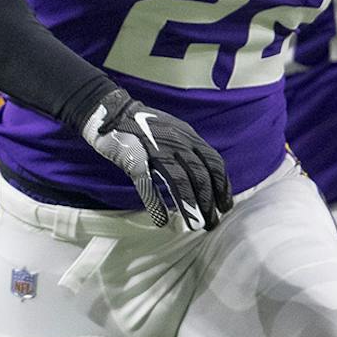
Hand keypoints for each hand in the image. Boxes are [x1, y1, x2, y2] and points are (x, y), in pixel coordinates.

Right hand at [81, 88, 231, 230]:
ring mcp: (156, 150)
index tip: (224, 206)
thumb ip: (187, 149)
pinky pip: (147, 184)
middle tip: (211, 223)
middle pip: (200, 175)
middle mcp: (177, 142)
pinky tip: (161, 220)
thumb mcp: (173, 131)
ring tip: (194, 225)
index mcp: (188, 136)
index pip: (214, 162)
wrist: (111, 112)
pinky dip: (155, 203)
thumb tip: (202, 175)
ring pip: (179, 180)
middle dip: (208, 202)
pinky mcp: (134, 159)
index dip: (222, 186)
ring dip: (189, 205)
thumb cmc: (142, 126)